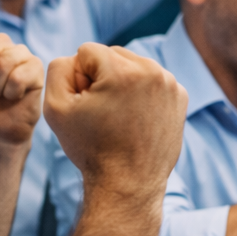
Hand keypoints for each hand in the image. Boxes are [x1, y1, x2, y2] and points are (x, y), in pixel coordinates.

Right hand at [43, 43, 187, 198]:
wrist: (128, 183)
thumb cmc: (91, 148)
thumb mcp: (56, 107)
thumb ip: (58, 68)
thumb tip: (77, 59)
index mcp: (123, 71)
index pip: (87, 51)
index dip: (79, 79)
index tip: (87, 107)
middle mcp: (152, 71)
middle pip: (112, 55)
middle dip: (102, 77)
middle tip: (102, 113)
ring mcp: (170, 84)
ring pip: (133, 66)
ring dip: (122, 83)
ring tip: (118, 117)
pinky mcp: (180, 97)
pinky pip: (151, 81)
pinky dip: (141, 94)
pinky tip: (135, 119)